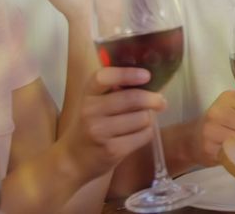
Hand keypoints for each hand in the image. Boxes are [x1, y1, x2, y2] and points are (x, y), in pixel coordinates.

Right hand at [59, 67, 166, 181]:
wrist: (73, 159)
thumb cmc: (92, 125)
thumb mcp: (96, 103)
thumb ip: (117, 90)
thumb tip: (154, 80)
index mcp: (88, 94)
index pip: (104, 78)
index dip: (127, 74)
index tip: (147, 75)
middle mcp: (90, 111)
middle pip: (133, 99)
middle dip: (153, 99)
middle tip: (161, 102)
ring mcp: (99, 131)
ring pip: (142, 118)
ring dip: (148, 119)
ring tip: (140, 122)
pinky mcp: (111, 150)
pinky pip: (144, 135)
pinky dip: (146, 133)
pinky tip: (137, 135)